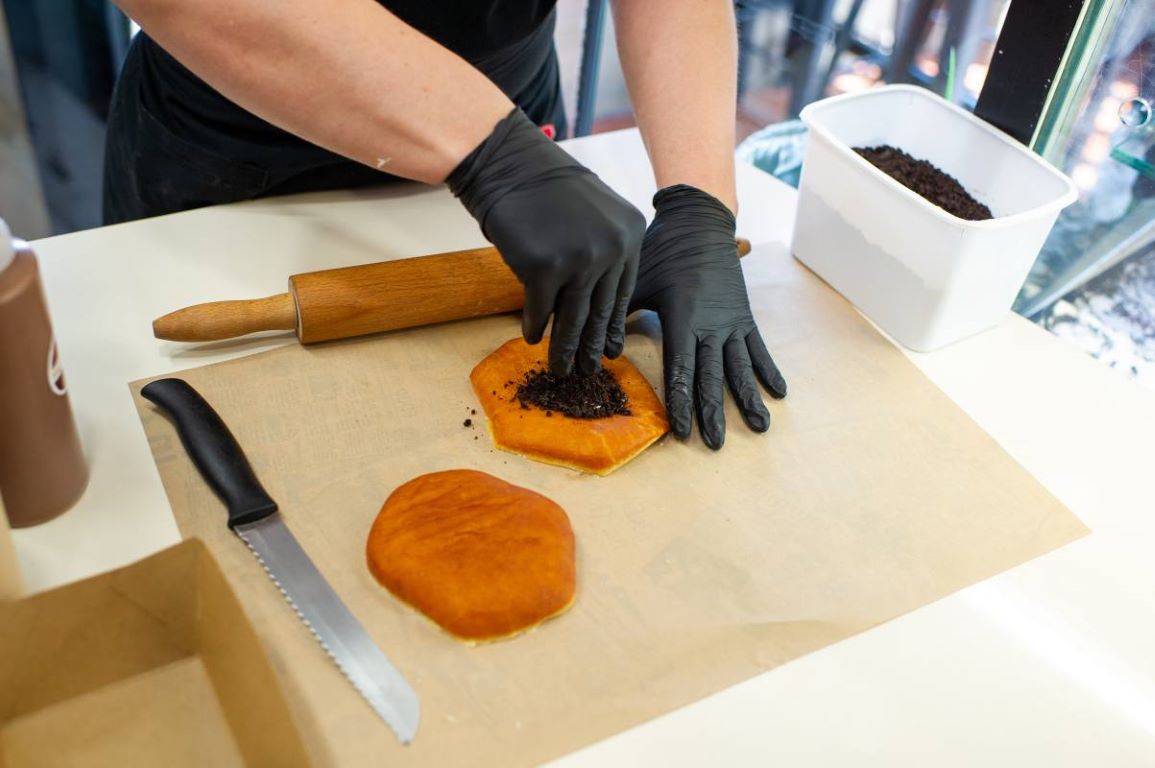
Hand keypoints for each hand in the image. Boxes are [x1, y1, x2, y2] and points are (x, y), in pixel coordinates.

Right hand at [448, 109, 643, 375]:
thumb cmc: (547, 191)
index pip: (623, 292)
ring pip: (573, 317)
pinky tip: (531, 339)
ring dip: (565, 348)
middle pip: (601, 309)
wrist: (510, 165)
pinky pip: (540, 309)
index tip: (611, 350)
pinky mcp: (544, 267)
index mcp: (630, 234)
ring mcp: (580, 258)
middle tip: (589, 371)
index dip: (613, 326)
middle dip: (593, 346)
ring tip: (561, 369)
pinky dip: (535, 327)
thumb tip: (597, 306)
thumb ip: (604, 253)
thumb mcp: (593, 216)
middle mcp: (612, 248)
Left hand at [630, 184, 786, 448]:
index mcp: (682, 321)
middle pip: (712, 379)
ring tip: (760, 428)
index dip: (681, 403)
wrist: (699, 222)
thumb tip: (597, 348)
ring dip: (749, 400)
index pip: (681, 372)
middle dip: (713, 413)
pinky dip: (768, 371)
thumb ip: (619, 315)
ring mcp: (731, 322)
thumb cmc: (662, 251)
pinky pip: (758, 348)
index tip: (683, 432)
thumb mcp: (636, 281)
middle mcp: (710, 327)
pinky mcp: (744, 315)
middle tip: (715, 444)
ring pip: (740, 369)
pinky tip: (779, 393)